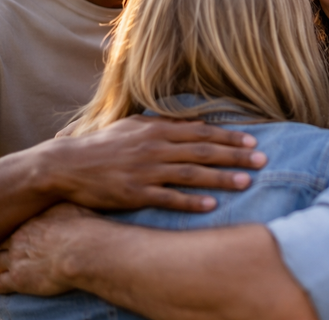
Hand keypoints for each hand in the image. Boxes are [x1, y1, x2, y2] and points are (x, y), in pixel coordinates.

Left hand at [0, 203, 94, 295]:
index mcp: (31, 222)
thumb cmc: (86, 228)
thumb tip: (60, 198)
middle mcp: (18, 240)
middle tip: (3, 254)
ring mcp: (16, 260)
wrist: (85, 251)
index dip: (12, 236)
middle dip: (0, 251)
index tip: (15, 239)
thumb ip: (60, 206)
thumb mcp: (74, 207)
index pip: (12, 229)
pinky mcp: (18, 280)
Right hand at [37, 115, 266, 211]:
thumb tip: (193, 123)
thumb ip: (164, 124)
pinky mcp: (136, 193)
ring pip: (192, 173)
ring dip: (221, 177)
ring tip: (246, 182)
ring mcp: (146, 171)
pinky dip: (191, 201)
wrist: (66, 166)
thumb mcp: (134, 127)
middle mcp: (155, 148)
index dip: (229, 136)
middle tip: (262, 159)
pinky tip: (211, 205)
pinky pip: (169, 198)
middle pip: (203, 150)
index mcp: (156, 129)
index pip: (201, 132)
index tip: (253, 140)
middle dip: (235, 154)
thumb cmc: (102, 146)